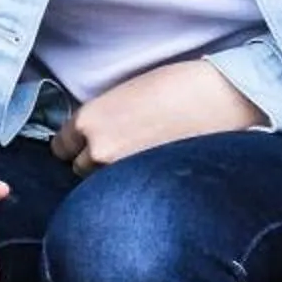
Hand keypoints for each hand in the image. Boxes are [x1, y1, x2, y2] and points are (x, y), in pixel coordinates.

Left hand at [51, 59, 266, 177]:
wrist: (220, 99)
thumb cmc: (177, 86)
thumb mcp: (124, 94)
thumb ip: (101, 117)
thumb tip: (91, 137)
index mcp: (89, 120)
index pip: (61, 146)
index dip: (76, 144)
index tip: (89, 143)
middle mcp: (98, 150)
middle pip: (78, 168)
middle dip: (94, 161)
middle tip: (122, 149)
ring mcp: (121, 174)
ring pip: (101, 185)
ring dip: (113, 177)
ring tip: (139, 160)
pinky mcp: (145, 189)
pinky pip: (126, 194)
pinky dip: (134, 187)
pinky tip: (151, 172)